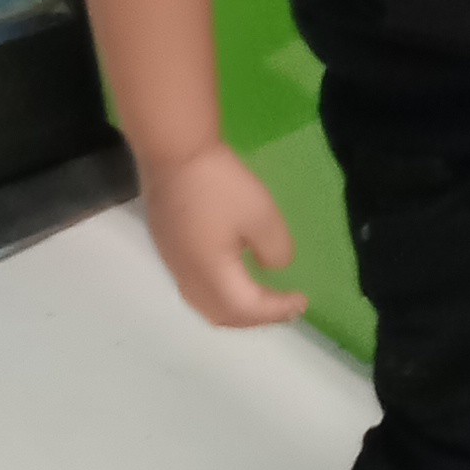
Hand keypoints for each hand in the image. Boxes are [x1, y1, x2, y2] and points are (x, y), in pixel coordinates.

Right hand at [140, 143, 308, 327]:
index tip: (302, 301)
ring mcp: (173, 263)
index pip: (247, 309)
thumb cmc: (219, 184)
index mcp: (211, 274)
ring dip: (236, 310)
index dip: (277, 311)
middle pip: (222, 315)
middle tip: (284, 308)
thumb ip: (275, 249)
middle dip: (256, 318)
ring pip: (205, 304)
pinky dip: (220, 295)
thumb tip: (273, 267)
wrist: (172, 151)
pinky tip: (233, 277)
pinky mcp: (168, 247)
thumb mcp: (262, 215)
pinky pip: (195, 288)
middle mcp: (188, 277)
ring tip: (261, 299)